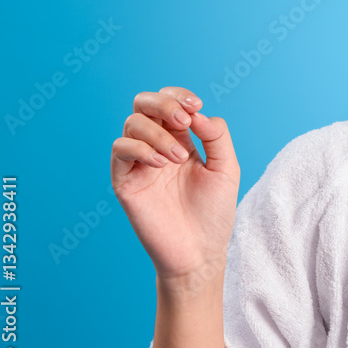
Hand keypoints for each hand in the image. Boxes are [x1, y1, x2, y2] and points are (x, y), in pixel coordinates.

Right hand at [111, 88, 239, 293]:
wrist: (199, 251)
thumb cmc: (214, 211)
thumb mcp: (226, 168)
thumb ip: (217, 136)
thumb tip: (198, 114)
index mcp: (181, 139)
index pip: (169, 102)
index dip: (178, 95)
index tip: (196, 106)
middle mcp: (157, 145)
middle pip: (143, 104)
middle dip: (163, 103)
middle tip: (183, 121)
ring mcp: (139, 162)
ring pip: (132, 124)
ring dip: (158, 133)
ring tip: (178, 159)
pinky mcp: (125, 181)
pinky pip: (120, 150)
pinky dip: (140, 148)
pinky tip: (161, 164)